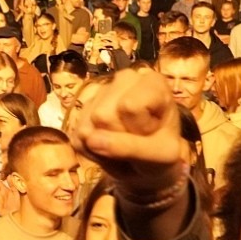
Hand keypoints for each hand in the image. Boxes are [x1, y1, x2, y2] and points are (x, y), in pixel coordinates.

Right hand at [70, 68, 183, 194]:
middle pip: (103, 115)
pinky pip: (77, 137)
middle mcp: (124, 80)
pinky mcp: (83, 109)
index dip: (138, 128)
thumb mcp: (160, 154)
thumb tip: (90, 139)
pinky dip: (91, 150)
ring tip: (123, 144)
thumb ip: (130, 147)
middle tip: (135, 142)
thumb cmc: (163, 152)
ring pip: (87, 126)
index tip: (151, 132)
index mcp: (151, 82)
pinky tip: (108, 146)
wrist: (151, 160)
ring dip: (103, 146)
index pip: (129, 106)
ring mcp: (100, 93)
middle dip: (117, 138)